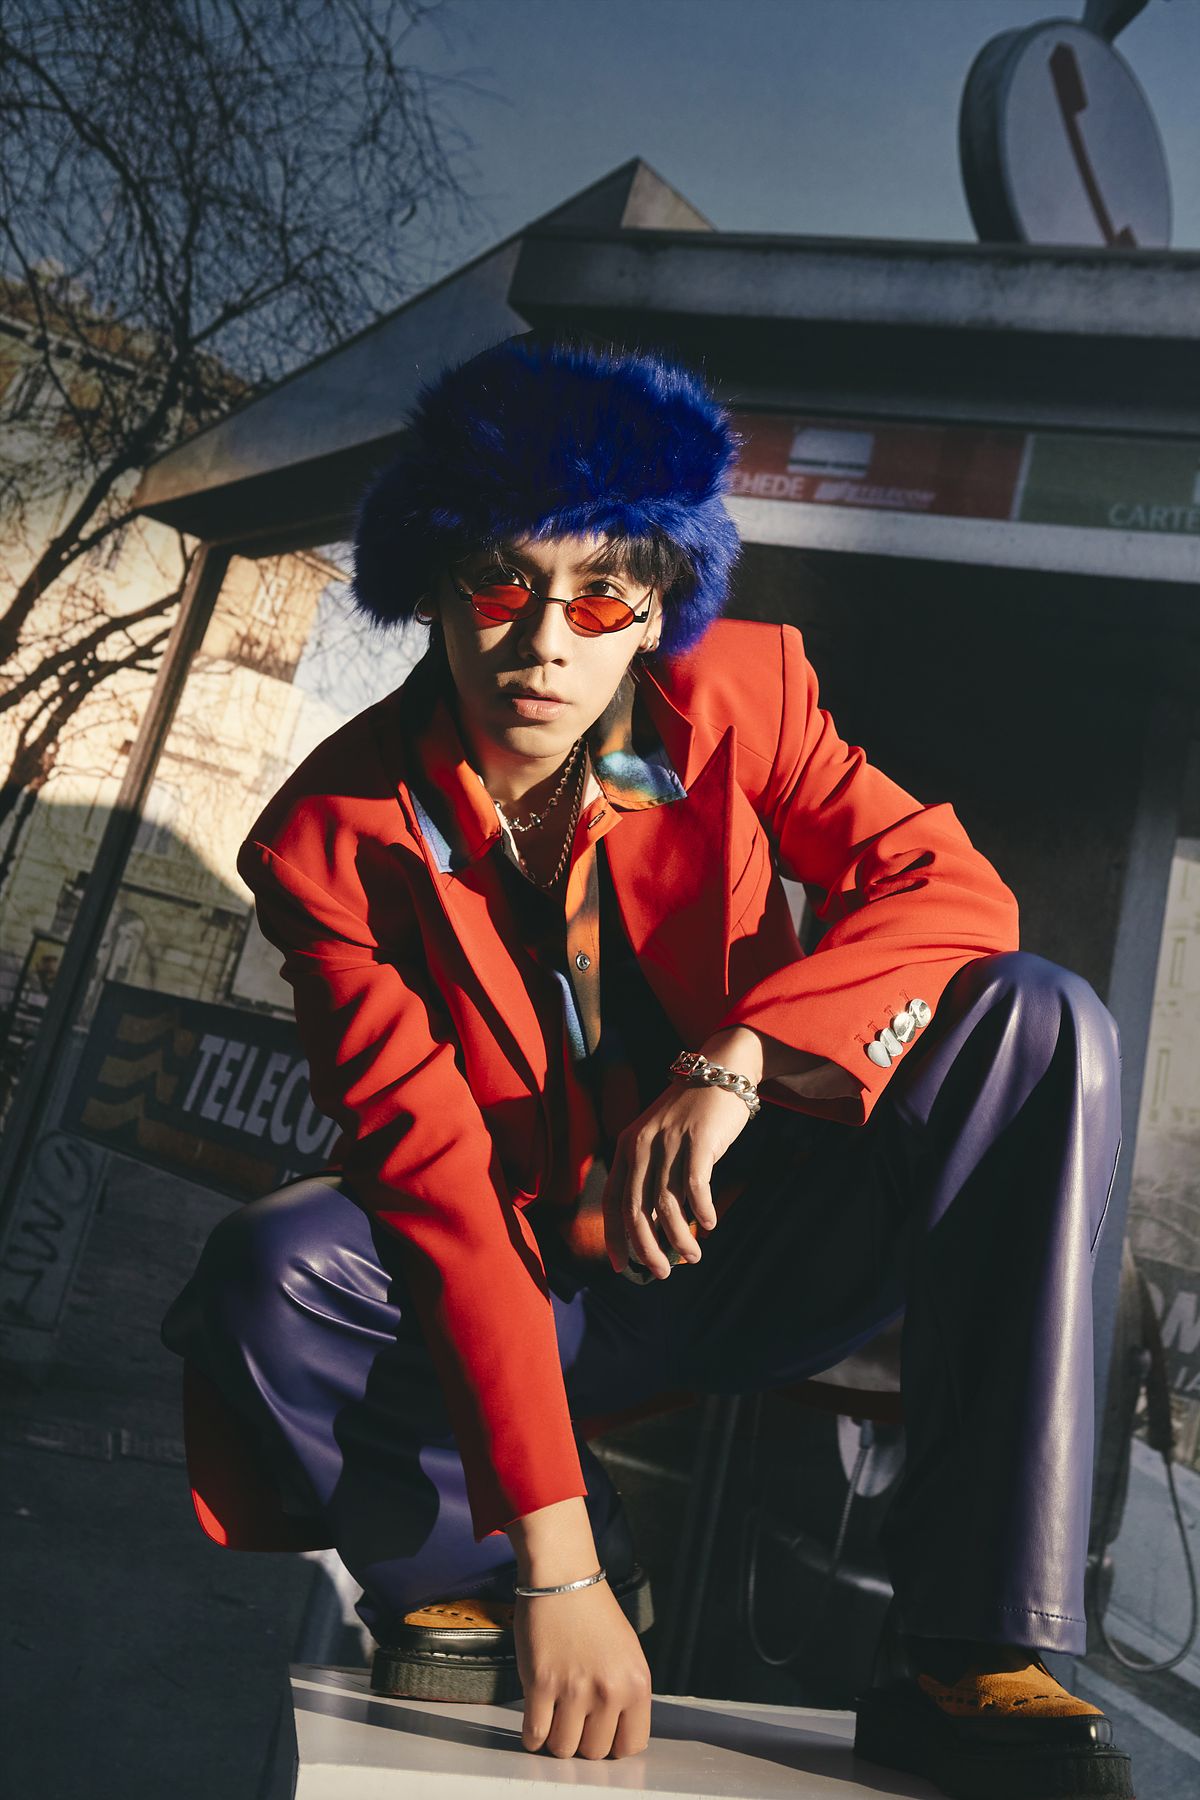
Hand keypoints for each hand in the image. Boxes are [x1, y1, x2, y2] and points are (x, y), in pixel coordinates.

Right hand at [515, 1579, 651, 1757]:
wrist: (562, 1578)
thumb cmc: (593, 1611)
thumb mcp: (627, 1653)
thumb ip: (626, 1694)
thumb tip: (616, 1734)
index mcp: (637, 1683)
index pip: (631, 1745)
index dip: (613, 1744)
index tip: (601, 1734)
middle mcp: (609, 1691)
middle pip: (594, 1753)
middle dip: (582, 1741)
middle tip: (574, 1720)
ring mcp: (574, 1690)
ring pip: (563, 1749)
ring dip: (556, 1739)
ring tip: (554, 1718)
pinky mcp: (541, 1685)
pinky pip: (535, 1735)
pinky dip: (533, 1736)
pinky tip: (536, 1719)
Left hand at [602, 1078, 752, 1278]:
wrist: (719, 1073)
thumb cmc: (691, 1117)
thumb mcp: (661, 1142)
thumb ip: (654, 1179)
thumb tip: (656, 1230)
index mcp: (627, 1147)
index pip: (613, 1200)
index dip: (615, 1237)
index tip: (622, 1267)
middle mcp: (642, 1145)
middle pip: (636, 1209)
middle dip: (646, 1248)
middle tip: (661, 1273)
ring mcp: (669, 1142)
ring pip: (666, 1203)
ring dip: (679, 1237)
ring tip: (693, 1256)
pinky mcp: (698, 1140)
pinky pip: (695, 1185)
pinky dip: (702, 1210)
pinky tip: (709, 1224)